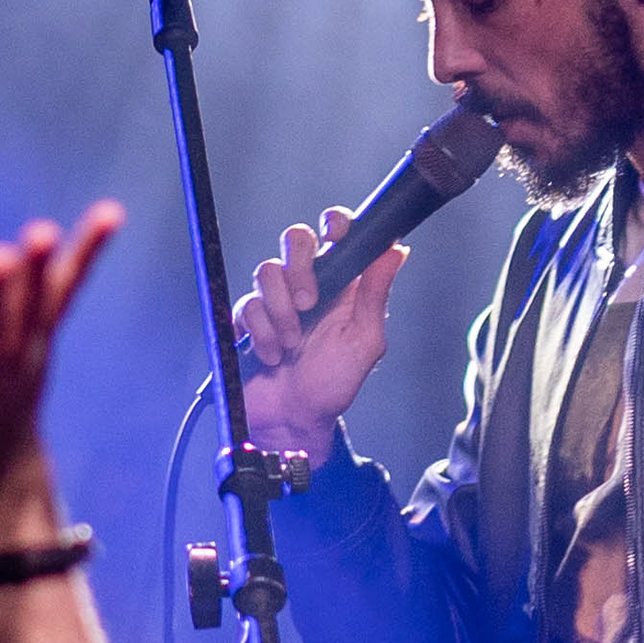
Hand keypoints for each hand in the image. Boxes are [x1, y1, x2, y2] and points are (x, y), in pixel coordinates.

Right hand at [236, 217, 406, 462]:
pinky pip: (246, 305)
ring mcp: (275, 299)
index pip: (337, 233)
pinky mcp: (248, 318)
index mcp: (342, 282)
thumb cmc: (334, 384)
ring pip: (267, 271)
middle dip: (299, 267)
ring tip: (291, 345)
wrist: (293, 420)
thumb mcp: (365, 342)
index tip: (335, 234)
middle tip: (308, 302)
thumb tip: (397, 250)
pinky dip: (261, 333)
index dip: (334, 222)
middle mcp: (307, 283)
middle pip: (295, 238)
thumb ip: (376, 295)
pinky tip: (273, 356)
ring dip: (280, 312)